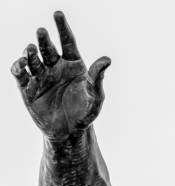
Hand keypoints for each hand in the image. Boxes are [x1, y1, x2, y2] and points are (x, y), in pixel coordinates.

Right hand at [11, 11, 110, 139]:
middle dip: (44, 39)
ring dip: (30, 53)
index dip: (62, 27)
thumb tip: (107, 60)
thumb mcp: (95, 97)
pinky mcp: (28, 88)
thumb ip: (97, 78)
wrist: (69, 132)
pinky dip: (18, 68)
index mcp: (73, 65)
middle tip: (42, 32)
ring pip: (33, 59)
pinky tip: (20, 65)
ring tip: (31, 50)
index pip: (67, 41)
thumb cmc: (85, 113)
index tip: (58, 14)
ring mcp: (41, 76)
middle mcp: (56, 67)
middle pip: (48, 48)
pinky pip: (20, 75)